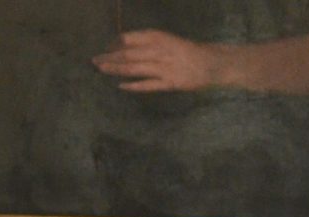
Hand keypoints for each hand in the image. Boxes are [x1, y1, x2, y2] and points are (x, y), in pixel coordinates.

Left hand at [93, 29, 219, 90]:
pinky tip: (121, 86)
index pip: (132, 38)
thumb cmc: (189, 52)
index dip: (116, 43)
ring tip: (101, 69)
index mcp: (161, 37)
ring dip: (116, 69)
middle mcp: (161, 50)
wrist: (214, 63)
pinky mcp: (170, 83)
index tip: (105, 47)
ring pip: (135, 68)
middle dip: (110, 56)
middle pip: (130, 53)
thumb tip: (125, 48)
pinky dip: (134, 85)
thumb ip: (150, 45)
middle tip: (94, 60)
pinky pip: (149, 85)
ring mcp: (165, 67)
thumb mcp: (169, 42)